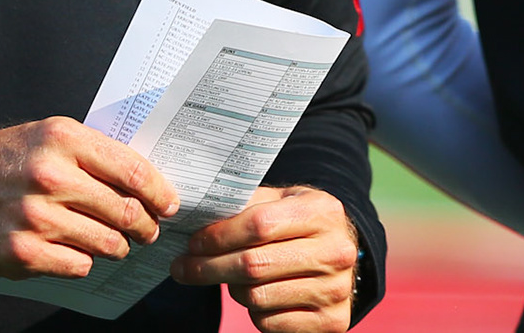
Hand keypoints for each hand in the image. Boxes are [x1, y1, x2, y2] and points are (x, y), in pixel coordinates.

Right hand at [0, 117, 178, 279]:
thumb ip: (93, 154)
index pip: (131, 170)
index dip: (160, 191)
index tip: (170, 204)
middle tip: (149, 230)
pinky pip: (80, 265)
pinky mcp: (25, 252)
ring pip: (108, 243)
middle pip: (125, 211)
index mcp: (63, 139)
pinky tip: (77, 250)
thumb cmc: (7, 160)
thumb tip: (146, 182)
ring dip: (118, 247)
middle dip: (146, 225)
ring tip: (117, 243)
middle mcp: (51, 176)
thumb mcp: (48, 137)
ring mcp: (37, 217)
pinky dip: (85, 262)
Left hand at [171, 185, 358, 332]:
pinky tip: (255, 294)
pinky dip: (253, 312)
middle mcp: (336, 251)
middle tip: (183, 267)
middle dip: (209, 267)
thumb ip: (247, 205)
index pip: (260, 224)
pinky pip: (270, 322)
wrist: (341, 255)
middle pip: (254, 264)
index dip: (219, 236)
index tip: (193, 242)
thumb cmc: (300, 224)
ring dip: (232, 289)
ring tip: (226, 277)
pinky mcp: (333, 321)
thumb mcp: (282, 202)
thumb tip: (198, 218)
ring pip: (257, 296)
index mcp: (323, 212)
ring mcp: (336, 290)